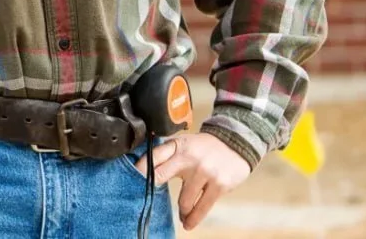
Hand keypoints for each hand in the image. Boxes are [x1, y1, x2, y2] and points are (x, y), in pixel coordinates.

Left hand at [133, 132, 251, 229]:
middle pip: (161, 175)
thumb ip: (167, 155)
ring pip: (184, 200)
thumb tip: (144, 168)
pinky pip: (203, 206)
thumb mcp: (184, 144)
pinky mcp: (219, 185)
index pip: (153, 156)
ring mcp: (204, 172)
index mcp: (177, 146)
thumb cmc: (203, 147)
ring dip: (182, 212)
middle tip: (145, 201)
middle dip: (150, 189)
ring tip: (182, 217)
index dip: (140, 168)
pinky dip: (194, 218)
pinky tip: (189, 223)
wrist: (235, 142)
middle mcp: (188, 158)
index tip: (131, 180)